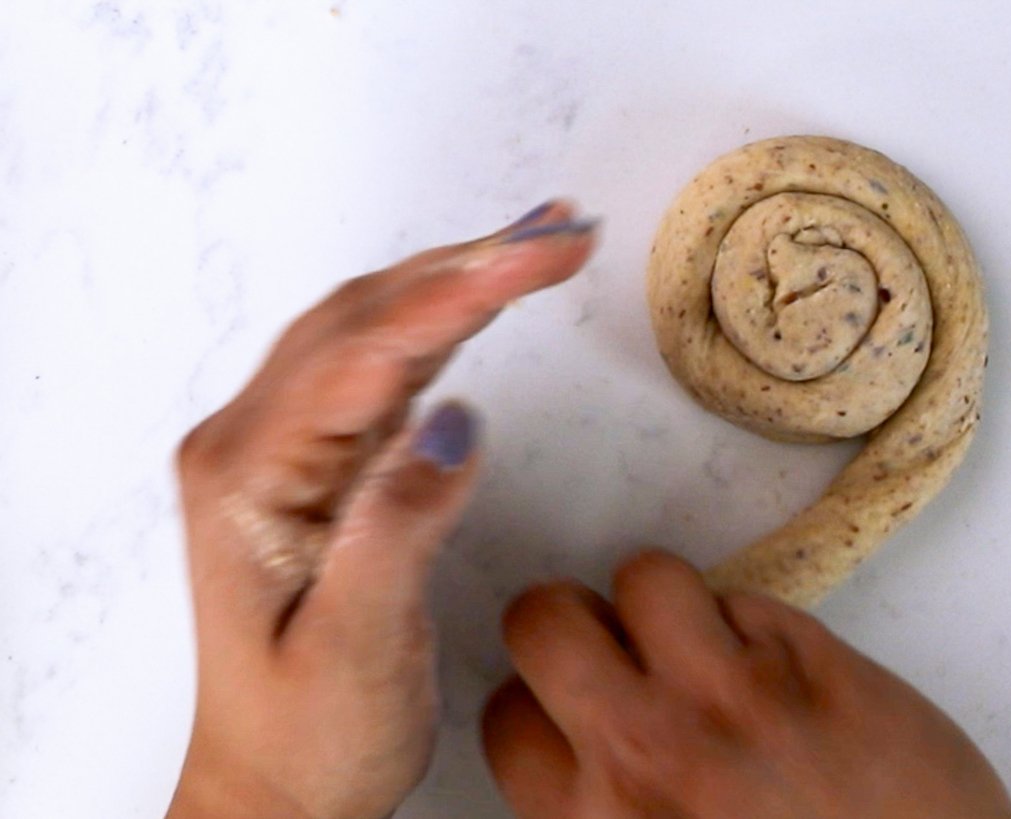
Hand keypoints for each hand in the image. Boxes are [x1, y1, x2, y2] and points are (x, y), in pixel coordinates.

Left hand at [167, 202, 595, 818]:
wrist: (279, 788)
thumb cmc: (308, 733)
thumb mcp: (355, 645)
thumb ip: (396, 525)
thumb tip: (452, 420)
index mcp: (250, 475)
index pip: (364, 352)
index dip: (457, 292)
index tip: (536, 252)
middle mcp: (255, 443)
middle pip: (366, 316)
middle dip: (467, 262)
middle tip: (561, 230)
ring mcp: (286, 448)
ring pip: (373, 327)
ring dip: (456, 276)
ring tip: (539, 241)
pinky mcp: (322, 462)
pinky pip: (380, 365)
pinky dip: (441, 319)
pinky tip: (482, 298)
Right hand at [483, 551, 1010, 817]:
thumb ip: (612, 814)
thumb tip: (589, 749)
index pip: (508, 719)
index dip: (543, 705)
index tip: (577, 709)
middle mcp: (648, 755)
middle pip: (545, 620)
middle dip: (571, 623)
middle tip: (621, 655)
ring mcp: (733, 698)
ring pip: (647, 578)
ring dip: (666, 605)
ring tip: (705, 650)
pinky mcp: (812, 662)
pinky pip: (746, 599)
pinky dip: (754, 626)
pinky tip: (784, 676)